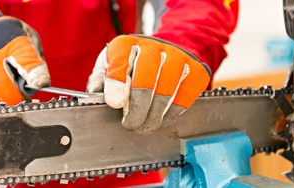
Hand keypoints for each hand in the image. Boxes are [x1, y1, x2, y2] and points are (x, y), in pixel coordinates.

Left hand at [87, 35, 210, 134]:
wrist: (163, 54)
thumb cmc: (129, 65)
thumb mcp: (108, 68)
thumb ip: (100, 81)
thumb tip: (97, 96)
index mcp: (125, 44)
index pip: (120, 61)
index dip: (117, 84)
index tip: (115, 104)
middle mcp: (153, 46)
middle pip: (146, 80)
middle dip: (137, 109)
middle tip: (130, 124)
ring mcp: (177, 57)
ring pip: (166, 92)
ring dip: (153, 115)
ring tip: (144, 126)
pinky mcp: (195, 71)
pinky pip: (184, 98)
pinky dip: (171, 114)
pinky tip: (161, 118)